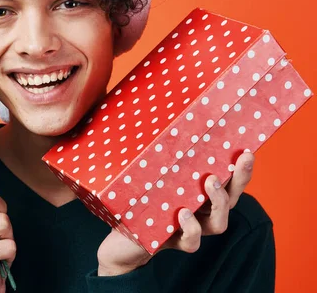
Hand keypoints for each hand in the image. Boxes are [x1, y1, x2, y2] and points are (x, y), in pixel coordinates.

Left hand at [96, 152, 254, 275]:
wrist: (121, 238)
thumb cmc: (137, 201)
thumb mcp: (150, 176)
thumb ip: (161, 159)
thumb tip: (163, 127)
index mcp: (200, 193)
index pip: (228, 181)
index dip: (242, 168)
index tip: (247, 150)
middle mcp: (202, 212)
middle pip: (232, 199)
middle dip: (240, 179)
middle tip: (240, 159)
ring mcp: (191, 228)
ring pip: (218, 223)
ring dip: (219, 201)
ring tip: (209, 181)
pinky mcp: (175, 242)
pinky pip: (192, 241)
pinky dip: (191, 228)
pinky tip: (182, 213)